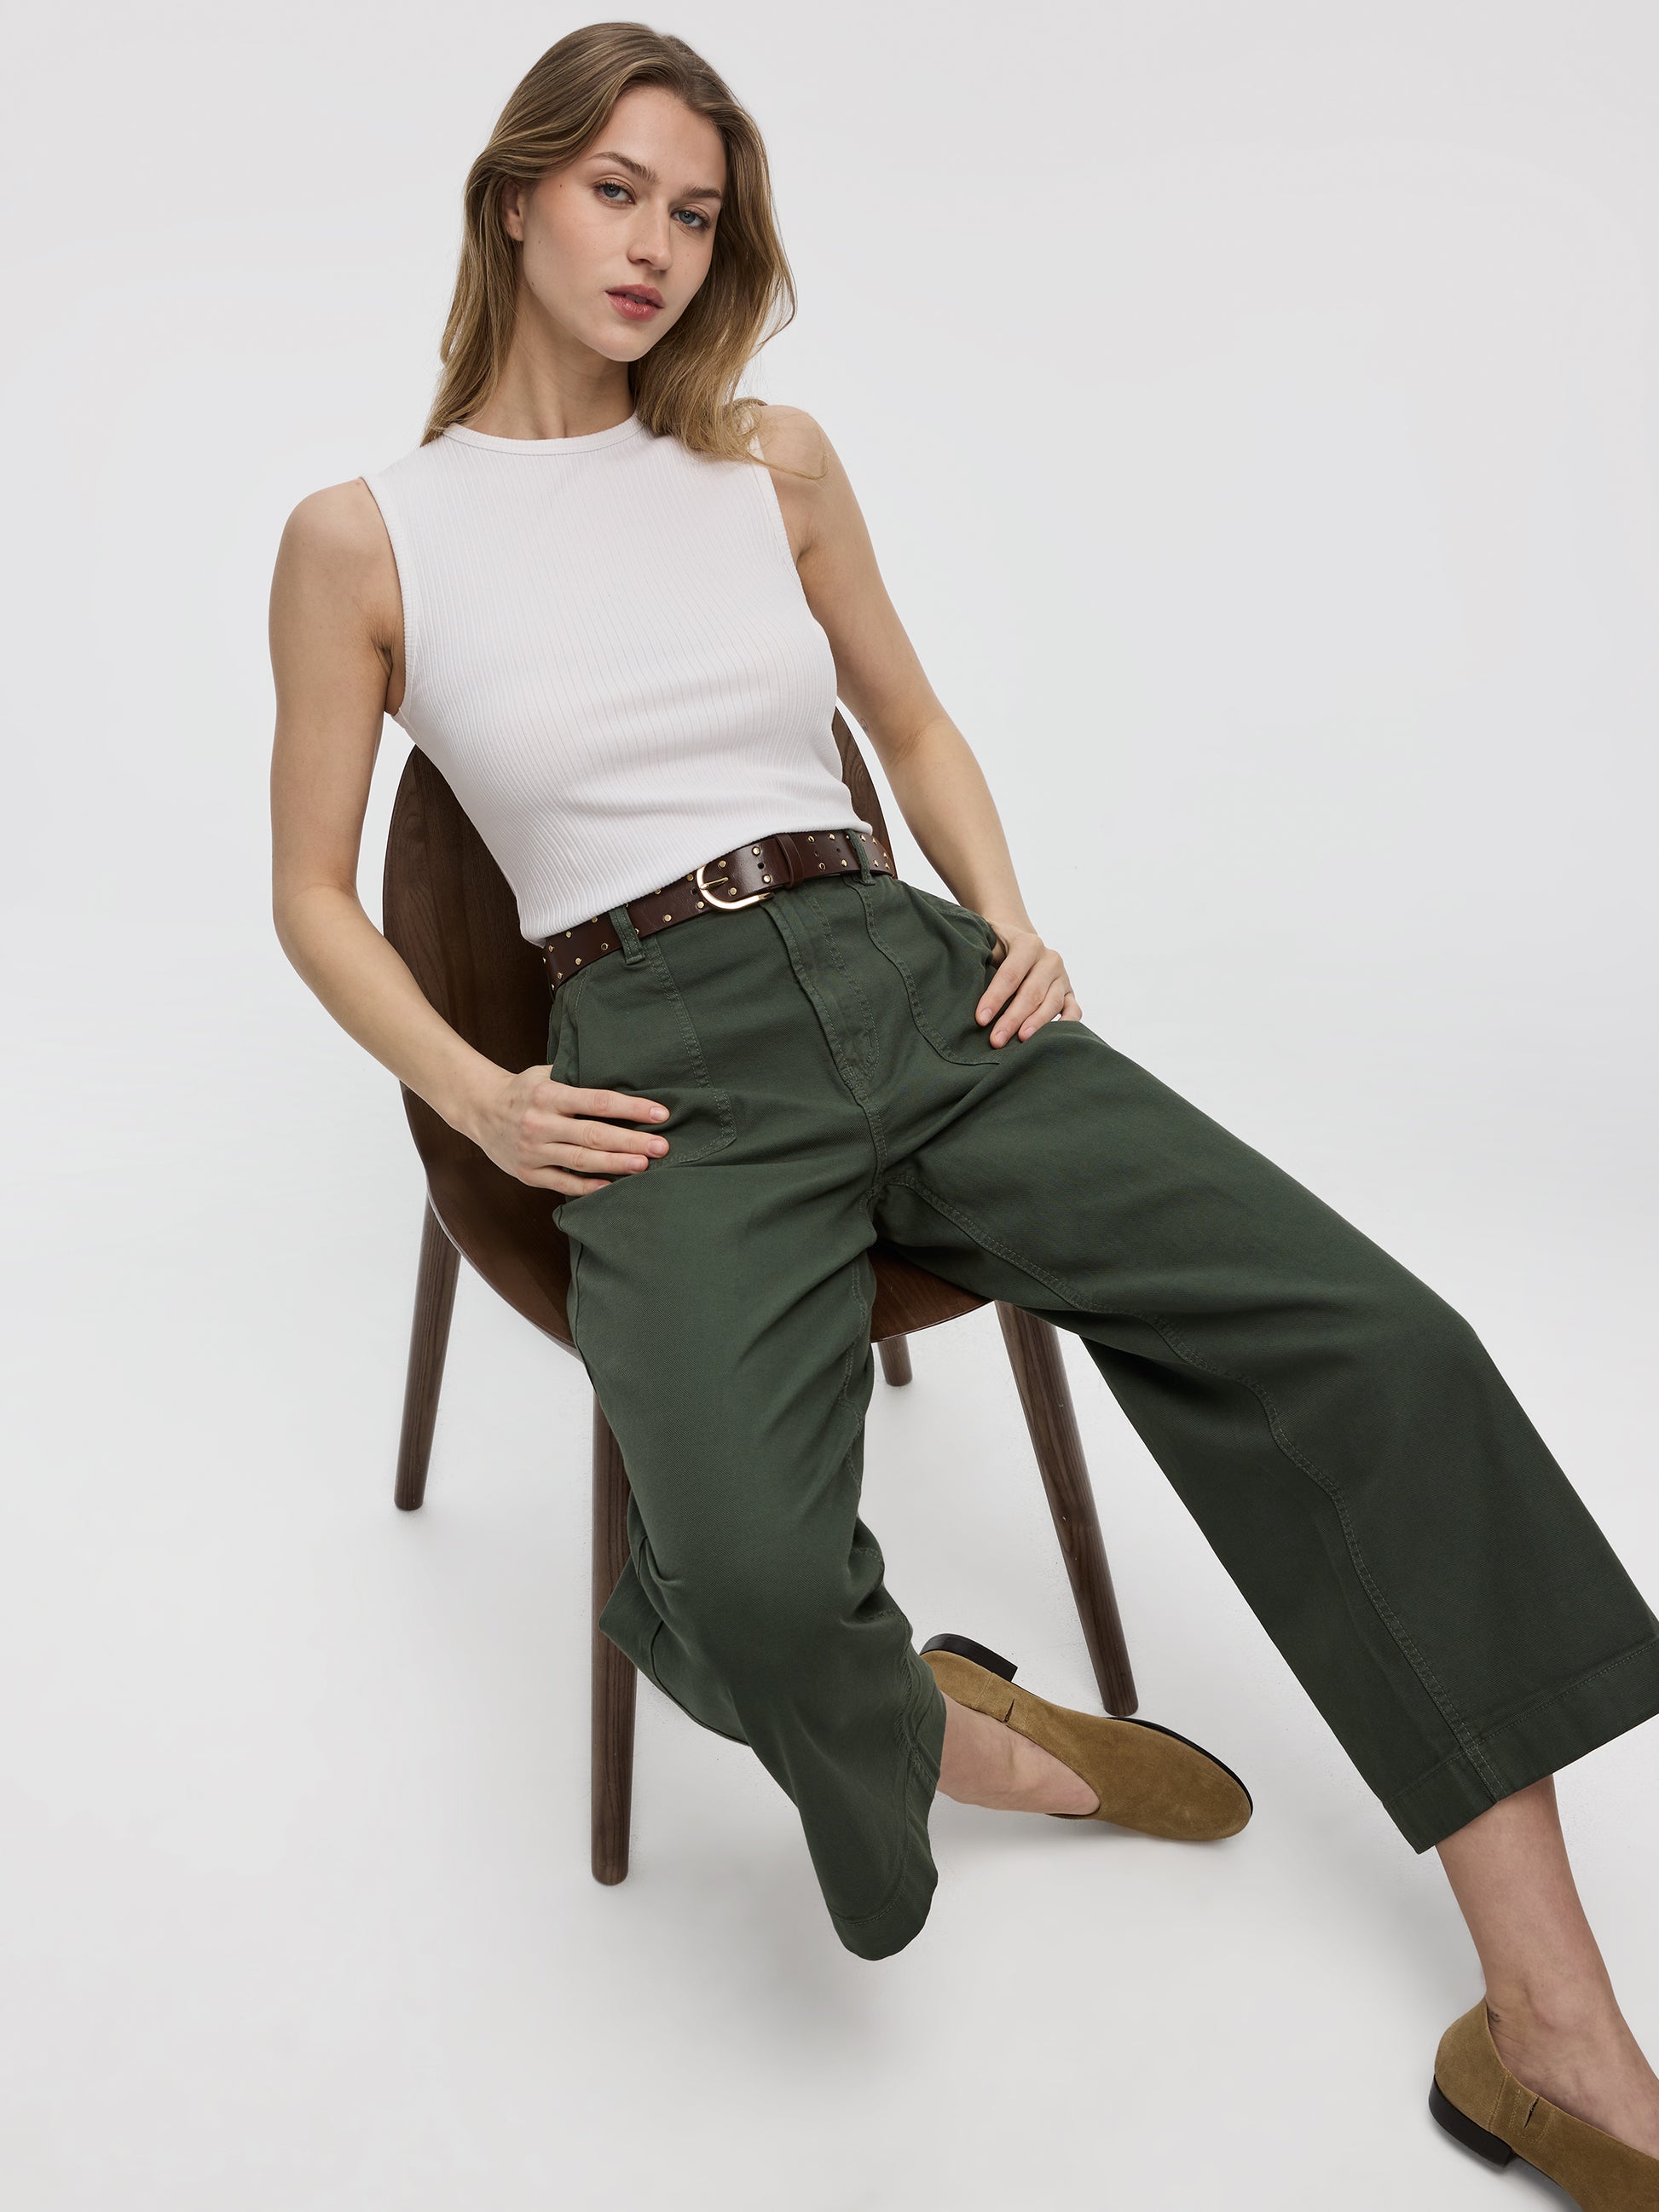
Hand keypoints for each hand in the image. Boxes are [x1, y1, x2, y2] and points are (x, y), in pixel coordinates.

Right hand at [465, 1065, 671, 1194]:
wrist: (479, 1109)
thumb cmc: (523, 1090)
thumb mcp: (545, 1074)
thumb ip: (578, 1079)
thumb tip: (624, 1081)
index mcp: (549, 1095)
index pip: (598, 1101)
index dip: (631, 1108)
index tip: (660, 1114)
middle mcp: (540, 1123)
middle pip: (594, 1135)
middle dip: (631, 1141)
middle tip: (661, 1146)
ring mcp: (533, 1151)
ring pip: (581, 1161)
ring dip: (615, 1164)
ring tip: (644, 1165)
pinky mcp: (528, 1173)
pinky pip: (563, 1183)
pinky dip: (589, 1187)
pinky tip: (612, 1186)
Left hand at [975, 924, 1083, 1044]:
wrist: (1022, 943)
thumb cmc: (998, 948)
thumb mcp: (988, 942)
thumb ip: (979, 956)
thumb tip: (963, 984)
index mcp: (1028, 944)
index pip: (1010, 974)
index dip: (995, 998)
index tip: (980, 1019)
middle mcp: (1049, 960)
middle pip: (1031, 993)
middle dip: (1012, 1019)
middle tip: (996, 1040)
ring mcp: (1062, 977)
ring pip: (1052, 1004)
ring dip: (1036, 1025)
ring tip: (1021, 1041)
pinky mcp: (1070, 993)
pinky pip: (1074, 1011)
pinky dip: (1067, 1025)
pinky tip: (1051, 1039)